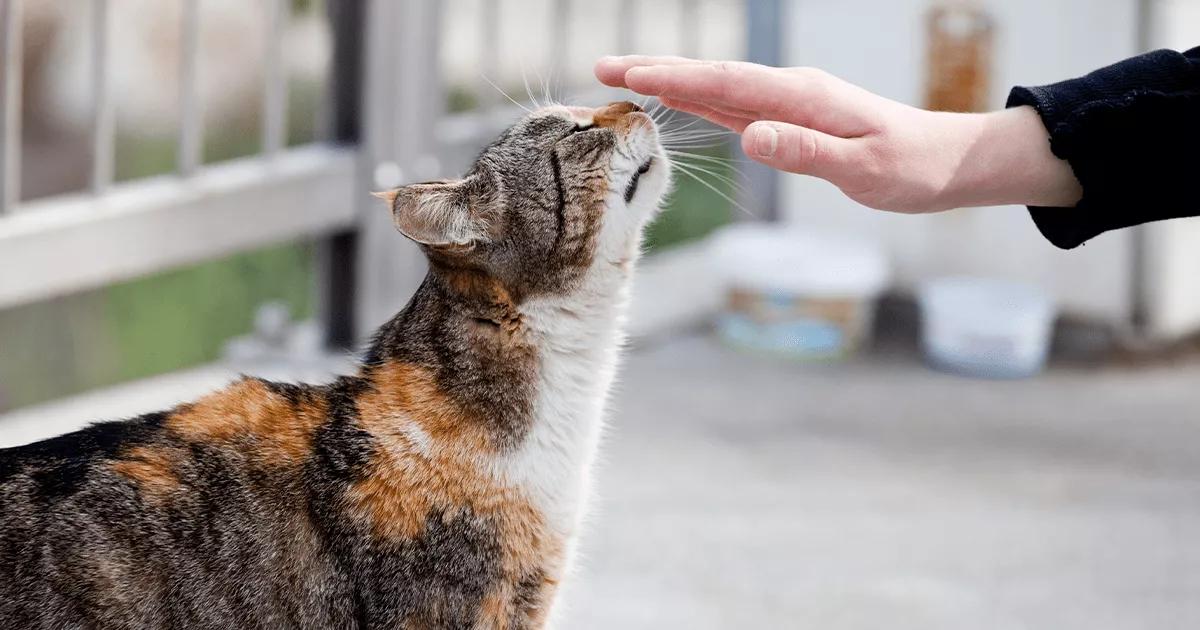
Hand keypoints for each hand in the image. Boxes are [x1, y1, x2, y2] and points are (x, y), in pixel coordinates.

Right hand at [595, 55, 1081, 212]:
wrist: (944, 161)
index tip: (630, 74)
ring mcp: (787, 104)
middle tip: (601, 67)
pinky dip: (698, 99)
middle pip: (711, 77)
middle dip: (656, 70)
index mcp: (803, 97)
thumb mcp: (863, 168)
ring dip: (669, 82)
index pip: (727, 84)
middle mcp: (789, 93)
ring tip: (622, 78)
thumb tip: (752, 136)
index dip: (675, 78)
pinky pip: (733, 106)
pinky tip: (675, 99)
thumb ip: (807, 152)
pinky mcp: (789, 119)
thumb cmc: (909, 168)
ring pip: (716, 88)